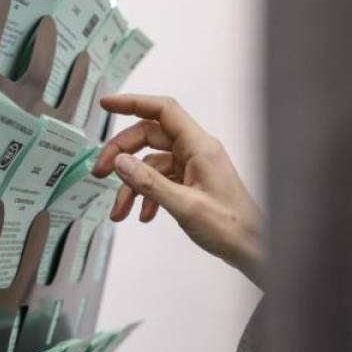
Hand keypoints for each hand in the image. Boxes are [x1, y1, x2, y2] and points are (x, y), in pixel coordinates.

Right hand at [92, 94, 264, 286]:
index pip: (162, 110)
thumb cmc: (231, 227)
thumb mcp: (185, 206)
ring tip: (119, 211)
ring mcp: (193, 167)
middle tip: (99, 172)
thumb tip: (120, 162)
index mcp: (199, 146)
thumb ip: (149, 182)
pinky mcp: (191, 182)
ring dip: (131, 186)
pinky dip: (146, 195)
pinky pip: (160, 180)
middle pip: (149, 137)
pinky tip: (143, 215)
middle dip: (121, 154)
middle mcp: (196, 151)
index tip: (107, 105)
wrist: (252, 247)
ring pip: (151, 164)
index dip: (133, 103)